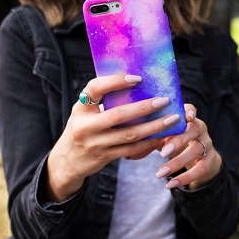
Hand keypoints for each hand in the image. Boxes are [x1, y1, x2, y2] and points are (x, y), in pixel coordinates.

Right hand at [45, 74, 176, 201]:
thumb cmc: (83, 127)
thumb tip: (136, 82)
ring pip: (129, 134)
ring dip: (153, 127)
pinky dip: (148, 142)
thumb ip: (102, 99)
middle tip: (164, 100)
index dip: (116, 81)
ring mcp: (95, 144)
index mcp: (80, 107)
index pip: (95, 88)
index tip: (138, 78)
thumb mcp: (84, 111)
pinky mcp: (104, 157)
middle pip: (118, 115)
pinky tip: (161, 136)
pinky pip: (131, 150)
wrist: (67, 161)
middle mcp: (85, 126)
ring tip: (171, 119)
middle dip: (144, 107)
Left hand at [155, 105, 221, 189]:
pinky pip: (200, 169)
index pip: (190, 110)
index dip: (189, 111)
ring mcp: (207, 143)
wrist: (197, 158)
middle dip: (179, 140)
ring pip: (197, 150)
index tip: (186, 116)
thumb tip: (128, 153)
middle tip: (162, 153)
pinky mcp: (210, 159)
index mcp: (188, 118)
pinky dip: (185, 178)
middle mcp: (200, 128)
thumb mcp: (163, 138)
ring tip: (160, 173)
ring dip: (177, 162)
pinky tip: (170, 184)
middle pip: (194, 130)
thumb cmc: (174, 142)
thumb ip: (149, 141)